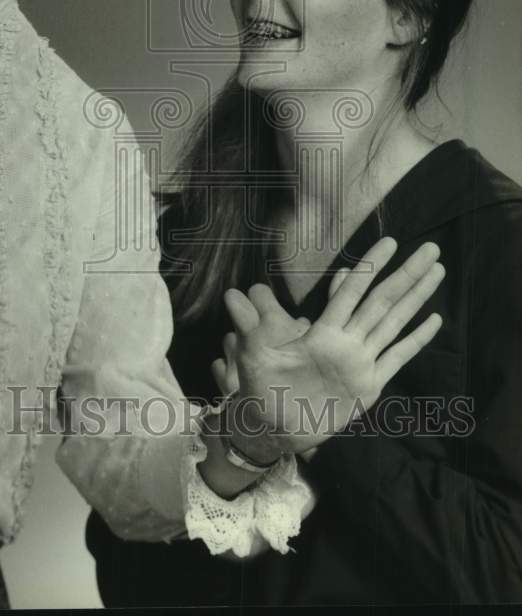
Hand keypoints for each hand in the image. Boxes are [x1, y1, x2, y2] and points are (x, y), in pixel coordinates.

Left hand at [220, 237, 443, 455]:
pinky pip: (398, 357)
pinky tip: (434, 320)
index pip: (349, 292)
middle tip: (430, 248)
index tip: (388, 243)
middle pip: (382, 300)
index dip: (368, 268)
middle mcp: (346, 341)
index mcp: (322, 332)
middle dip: (405, 274)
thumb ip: (251, 322)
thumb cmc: (263, 386)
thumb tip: (233, 293)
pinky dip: (416, 339)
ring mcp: (361, 361)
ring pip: (394, 322)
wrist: (274, 426)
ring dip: (416, 297)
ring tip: (436, 272)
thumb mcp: (254, 352)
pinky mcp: (369, 385)